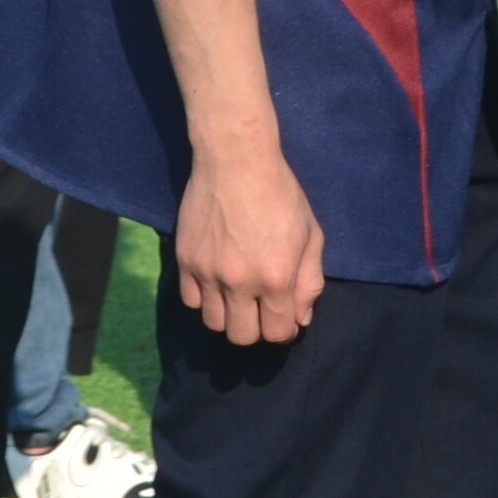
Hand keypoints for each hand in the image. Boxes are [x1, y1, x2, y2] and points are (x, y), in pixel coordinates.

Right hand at [171, 143, 325, 346]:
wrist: (235, 161)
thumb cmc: (281, 196)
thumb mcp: (312, 237)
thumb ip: (310, 283)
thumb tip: (300, 319)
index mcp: (276, 279)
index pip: (277, 333)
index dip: (283, 329)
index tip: (283, 314)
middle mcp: (240, 282)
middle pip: (242, 336)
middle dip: (255, 328)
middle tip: (260, 307)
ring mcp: (208, 272)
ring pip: (213, 323)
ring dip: (228, 316)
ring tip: (236, 296)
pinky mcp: (185, 259)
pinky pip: (190, 299)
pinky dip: (204, 299)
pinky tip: (215, 282)